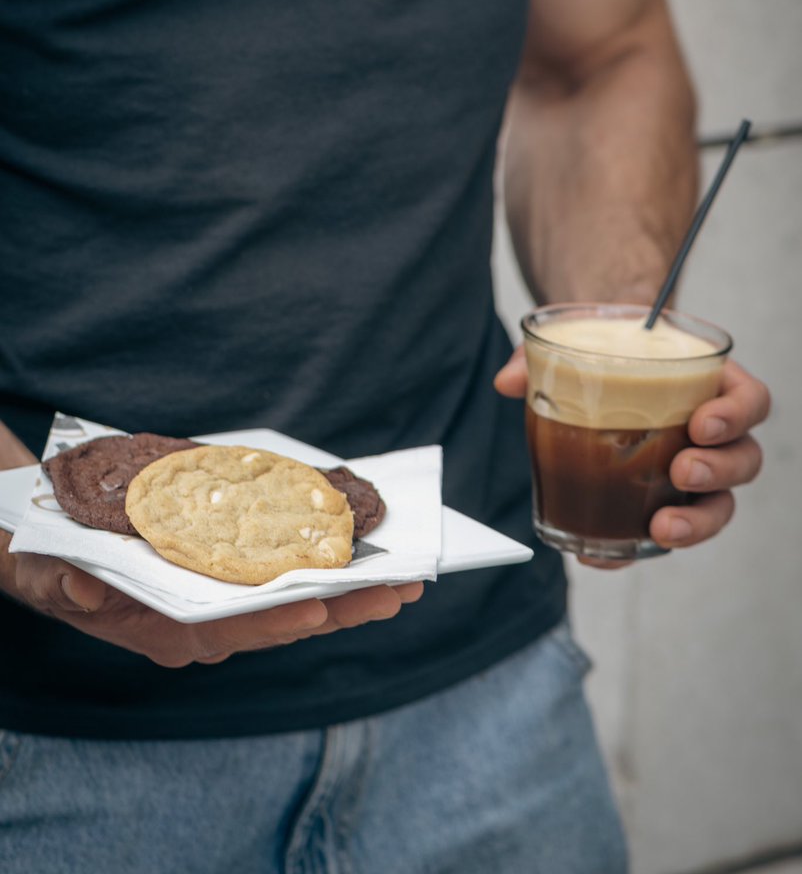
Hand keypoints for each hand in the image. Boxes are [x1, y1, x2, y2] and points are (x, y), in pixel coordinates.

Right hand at [3, 543, 423, 664]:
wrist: (53, 561)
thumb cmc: (57, 568)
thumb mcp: (51, 575)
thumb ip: (66, 587)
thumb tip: (81, 593)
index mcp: (169, 631)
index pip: (233, 629)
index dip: (277, 618)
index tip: (321, 605)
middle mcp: (204, 629)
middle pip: (283, 622)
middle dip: (343, 608)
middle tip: (403, 590)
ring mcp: (222, 612)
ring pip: (295, 607)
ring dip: (350, 595)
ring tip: (403, 579)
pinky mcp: (231, 589)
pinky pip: (287, 587)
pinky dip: (326, 575)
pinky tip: (363, 561)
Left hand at [494, 349, 769, 563]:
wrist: (594, 372)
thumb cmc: (602, 353)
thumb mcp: (575, 340)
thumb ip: (541, 354)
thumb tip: (508, 380)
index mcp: (709, 384)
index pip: (750, 400)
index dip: (736, 414)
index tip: (701, 423)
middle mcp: (713, 434)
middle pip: (744, 458)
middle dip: (719, 471)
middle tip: (681, 470)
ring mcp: (694, 473)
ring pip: (719, 505)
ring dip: (696, 522)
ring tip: (661, 525)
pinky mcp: (663, 504)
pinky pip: (664, 533)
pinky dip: (636, 548)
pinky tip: (606, 555)